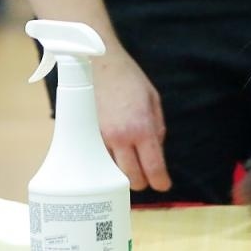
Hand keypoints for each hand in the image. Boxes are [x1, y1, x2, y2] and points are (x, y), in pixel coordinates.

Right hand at [96, 49, 170, 192]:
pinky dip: (107, 162)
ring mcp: (100, 139)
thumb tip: (157, 153)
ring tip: (130, 164)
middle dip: (142, 182)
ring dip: (123, 173)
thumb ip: (158, 129)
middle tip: (147, 176)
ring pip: (113, 173)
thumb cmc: (129, 80)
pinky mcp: (87, 137)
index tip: (163, 185)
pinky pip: (99, 160)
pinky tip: (113, 154)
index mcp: (142, 128)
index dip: (161, 182)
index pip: (153, 168)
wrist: (97, 65)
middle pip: (132, 178)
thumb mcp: (154, 101)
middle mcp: (120, 138)